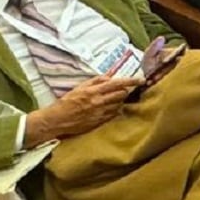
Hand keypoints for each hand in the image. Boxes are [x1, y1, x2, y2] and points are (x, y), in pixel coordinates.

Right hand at [22, 74, 139, 145]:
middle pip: (122, 94)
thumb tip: (109, 76)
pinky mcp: (99, 122)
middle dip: (125, 90)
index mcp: (93, 91)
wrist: (57, 120)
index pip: (117, 83)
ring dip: (119, 100)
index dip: (131, 81)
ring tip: (113, 99)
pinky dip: (114, 110)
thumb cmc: (67, 102)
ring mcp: (100, 113)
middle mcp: (99, 102)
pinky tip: (109, 108)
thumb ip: (95, 81)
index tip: (141, 79)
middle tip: (124, 89)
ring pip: (119, 105)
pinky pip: (113, 114)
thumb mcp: (79, 87)